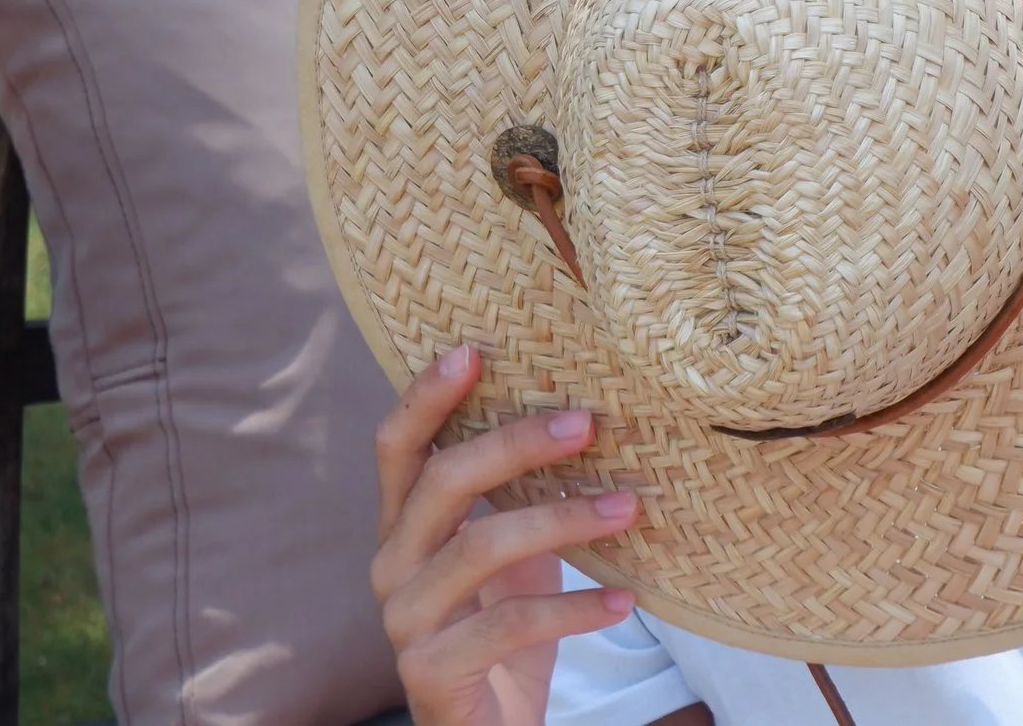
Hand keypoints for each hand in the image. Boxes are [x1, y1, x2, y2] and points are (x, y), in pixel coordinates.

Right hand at [372, 345, 642, 725]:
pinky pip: (506, 626)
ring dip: (563, 521)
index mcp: (405, 527)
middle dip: (516, 444)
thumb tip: (590, 419)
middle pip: (443, 482)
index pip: (397, 448)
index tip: (473, 349)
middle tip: (588, 423)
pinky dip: (574, 608)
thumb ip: (526, 496)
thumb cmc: (506, 629)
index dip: (425, 396)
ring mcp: (404, 622)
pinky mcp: (430, 673)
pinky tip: (627, 600)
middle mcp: (392, 567)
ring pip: (478, 548)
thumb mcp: (516, 554)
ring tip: (629, 507)